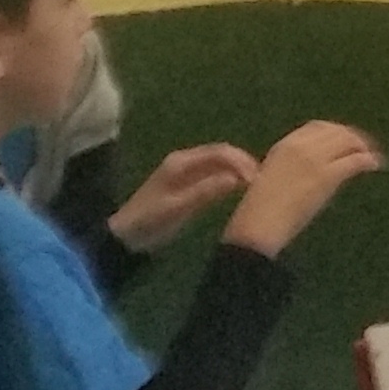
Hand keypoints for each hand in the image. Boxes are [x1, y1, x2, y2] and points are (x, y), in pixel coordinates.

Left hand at [108, 144, 258, 252]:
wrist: (126, 237)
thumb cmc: (150, 221)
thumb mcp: (177, 208)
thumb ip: (205, 192)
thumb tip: (236, 178)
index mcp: (181, 162)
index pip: (219, 152)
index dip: (241, 161)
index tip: (257, 178)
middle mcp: (185, 162)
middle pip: (222, 154)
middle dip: (243, 163)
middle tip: (263, 182)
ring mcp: (186, 173)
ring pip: (220, 164)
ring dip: (238, 170)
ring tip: (257, 185)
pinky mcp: (188, 185)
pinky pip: (214, 175)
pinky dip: (230, 178)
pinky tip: (240, 189)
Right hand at [227, 121, 385, 256]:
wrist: (260, 225)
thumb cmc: (260, 210)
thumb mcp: (272, 178)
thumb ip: (291, 167)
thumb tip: (315, 169)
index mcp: (284, 145)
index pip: (317, 127)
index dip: (335, 131)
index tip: (345, 139)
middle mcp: (301, 146)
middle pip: (336, 131)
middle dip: (353, 137)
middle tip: (366, 146)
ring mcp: (315, 160)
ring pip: (348, 142)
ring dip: (364, 146)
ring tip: (374, 156)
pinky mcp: (327, 176)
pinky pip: (355, 161)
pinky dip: (369, 160)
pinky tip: (376, 165)